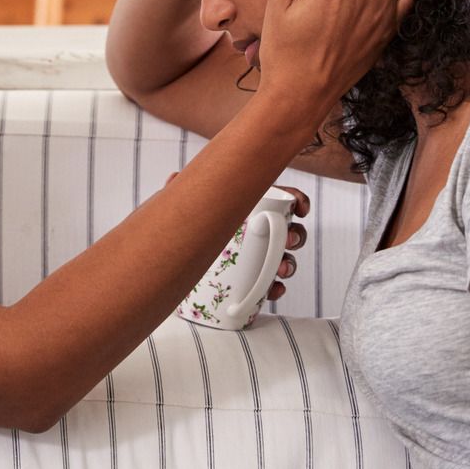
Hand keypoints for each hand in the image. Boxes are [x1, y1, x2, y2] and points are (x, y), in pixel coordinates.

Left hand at [164, 173, 307, 299]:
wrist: (169, 267)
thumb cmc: (180, 229)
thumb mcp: (180, 209)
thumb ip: (178, 192)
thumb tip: (174, 177)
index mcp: (245, 207)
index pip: (278, 198)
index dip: (296, 200)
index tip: (300, 209)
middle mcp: (254, 231)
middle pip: (287, 229)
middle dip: (296, 235)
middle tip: (288, 240)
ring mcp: (254, 257)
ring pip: (283, 258)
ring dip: (289, 264)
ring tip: (281, 271)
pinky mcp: (249, 281)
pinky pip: (270, 285)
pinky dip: (276, 288)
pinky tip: (274, 291)